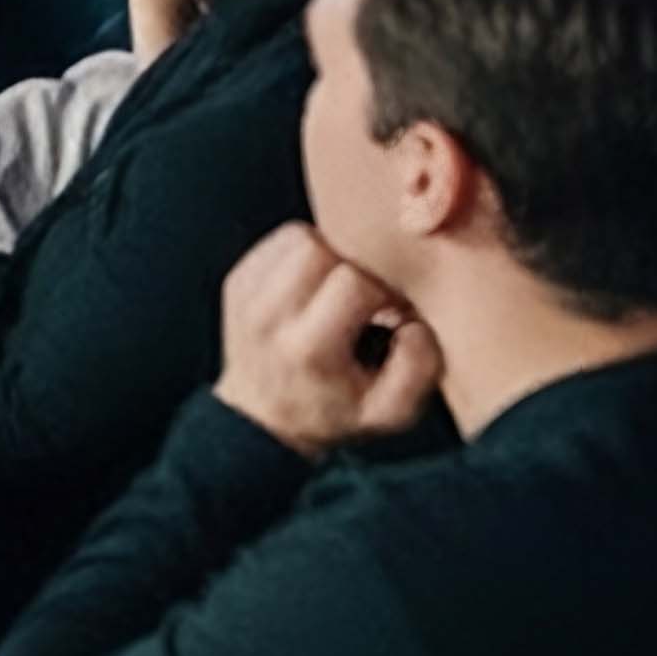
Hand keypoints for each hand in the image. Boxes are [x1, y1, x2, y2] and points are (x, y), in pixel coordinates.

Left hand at [211, 224, 443, 458]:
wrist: (265, 418)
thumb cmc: (334, 412)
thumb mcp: (390, 411)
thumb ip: (419, 368)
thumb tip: (412, 322)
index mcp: (307, 348)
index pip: (353, 283)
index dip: (385, 290)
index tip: (392, 311)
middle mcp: (268, 316)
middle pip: (321, 249)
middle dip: (355, 266)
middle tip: (368, 295)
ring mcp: (245, 295)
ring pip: (299, 237)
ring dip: (330, 254)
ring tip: (341, 288)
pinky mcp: (236, 281)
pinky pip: (279, 241)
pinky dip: (305, 252)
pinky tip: (317, 284)